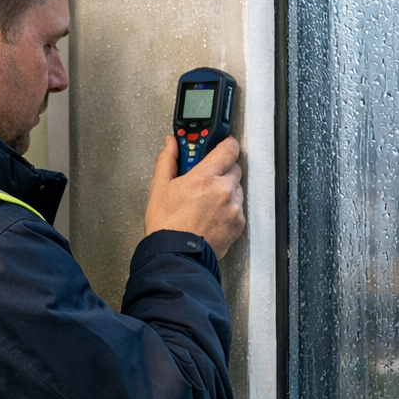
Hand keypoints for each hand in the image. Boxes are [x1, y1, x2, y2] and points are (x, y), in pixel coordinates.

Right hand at [144, 135, 245, 256]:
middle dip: (221, 170)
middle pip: (234, 167)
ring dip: (225, 191)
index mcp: (204, 177)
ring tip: (205, 203)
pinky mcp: (238, 224)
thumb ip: (167, 160)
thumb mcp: (159, 188)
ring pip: (237, 189)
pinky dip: (227, 209)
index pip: (229, 148)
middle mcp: (223, 190)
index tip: (220, 145)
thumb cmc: (166, 225)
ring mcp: (233, 208)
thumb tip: (171, 144)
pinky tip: (210, 216)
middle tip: (204, 179)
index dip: (226, 144)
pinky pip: (238, 208)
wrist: (175, 255)